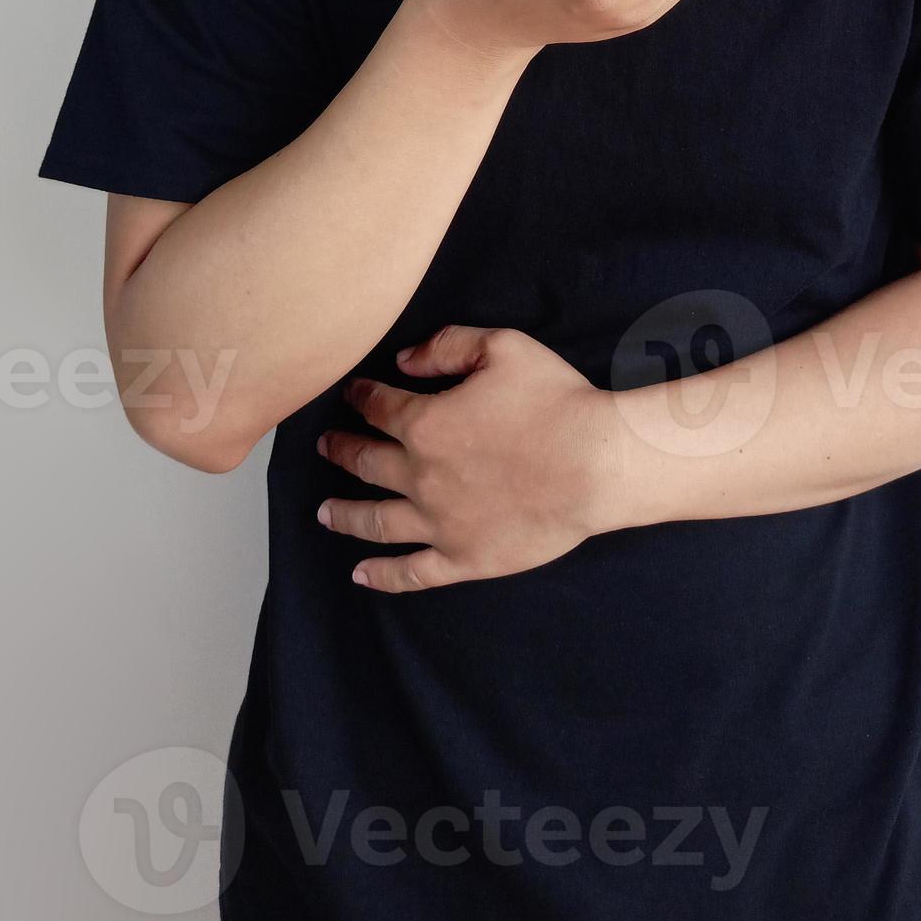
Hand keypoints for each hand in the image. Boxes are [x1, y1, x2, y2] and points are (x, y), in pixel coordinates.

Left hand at [315, 325, 627, 592]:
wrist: (596, 463)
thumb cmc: (556, 402)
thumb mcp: (503, 347)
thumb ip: (447, 346)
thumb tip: (403, 361)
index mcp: (425, 424)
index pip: (377, 407)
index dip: (360, 397)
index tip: (352, 395)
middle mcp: (420, 477)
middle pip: (366, 463)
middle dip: (342, 450)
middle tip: (326, 446)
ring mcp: (439, 524)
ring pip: (375, 521)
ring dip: (345, 514)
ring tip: (323, 512)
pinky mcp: (464, 558)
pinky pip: (412, 573)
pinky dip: (382, 575)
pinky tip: (361, 574)